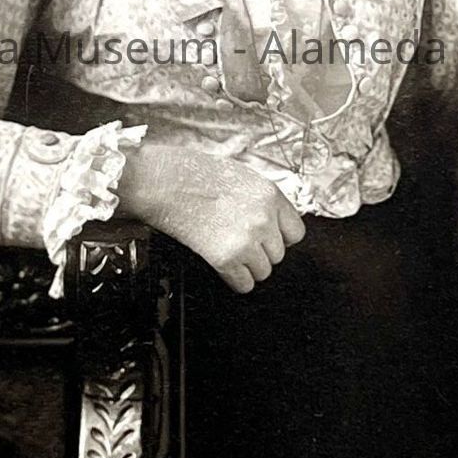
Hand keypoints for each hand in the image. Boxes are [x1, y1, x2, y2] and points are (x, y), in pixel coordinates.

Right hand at [117, 139, 306, 292]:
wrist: (161, 182)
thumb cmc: (193, 173)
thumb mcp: (240, 177)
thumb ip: (261, 201)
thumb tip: (273, 224)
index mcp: (270, 195)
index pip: (296, 232)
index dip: (279, 236)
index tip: (268, 237)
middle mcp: (264, 219)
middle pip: (279, 254)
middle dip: (261, 252)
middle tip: (240, 242)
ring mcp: (246, 240)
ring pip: (263, 271)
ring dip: (248, 266)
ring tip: (229, 252)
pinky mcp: (225, 258)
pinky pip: (244, 283)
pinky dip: (235, 279)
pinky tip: (223, 266)